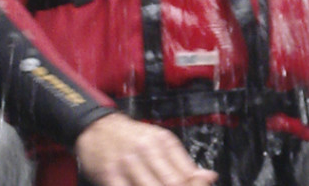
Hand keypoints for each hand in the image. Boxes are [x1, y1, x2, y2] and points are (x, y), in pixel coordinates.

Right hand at [75, 113, 217, 185]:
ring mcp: (127, 162)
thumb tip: (210, 177)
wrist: (98, 127)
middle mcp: (146, 150)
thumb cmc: (132, 137)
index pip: (185, 176)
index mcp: (163, 142)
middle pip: (171, 184)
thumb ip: (184, 163)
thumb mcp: (161, 142)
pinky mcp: (110, 174)